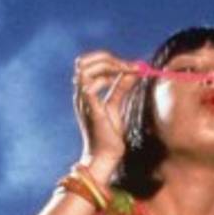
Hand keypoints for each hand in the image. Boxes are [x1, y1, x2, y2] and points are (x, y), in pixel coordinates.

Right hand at [73, 51, 137, 172]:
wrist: (105, 156)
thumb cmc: (109, 134)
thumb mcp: (116, 105)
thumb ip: (120, 88)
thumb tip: (131, 73)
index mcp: (85, 91)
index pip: (89, 64)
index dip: (110, 60)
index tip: (132, 66)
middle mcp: (81, 93)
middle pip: (83, 62)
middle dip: (108, 59)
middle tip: (130, 66)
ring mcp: (82, 100)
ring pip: (84, 69)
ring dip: (108, 65)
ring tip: (127, 71)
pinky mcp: (89, 109)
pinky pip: (88, 85)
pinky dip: (106, 78)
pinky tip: (121, 81)